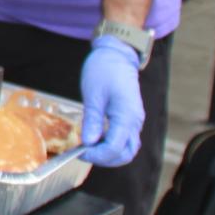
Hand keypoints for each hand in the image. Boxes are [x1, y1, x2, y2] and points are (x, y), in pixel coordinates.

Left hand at [77, 36, 144, 166]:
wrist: (116, 54)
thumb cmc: (104, 69)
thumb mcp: (93, 94)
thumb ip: (92, 120)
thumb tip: (88, 142)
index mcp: (126, 116)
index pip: (114, 148)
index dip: (96, 155)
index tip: (79, 151)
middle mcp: (135, 121)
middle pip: (125, 154)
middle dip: (104, 159)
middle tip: (83, 152)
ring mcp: (135, 120)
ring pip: (127, 149)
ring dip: (109, 154)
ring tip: (89, 146)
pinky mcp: (131, 118)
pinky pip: (125, 139)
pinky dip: (112, 145)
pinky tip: (96, 138)